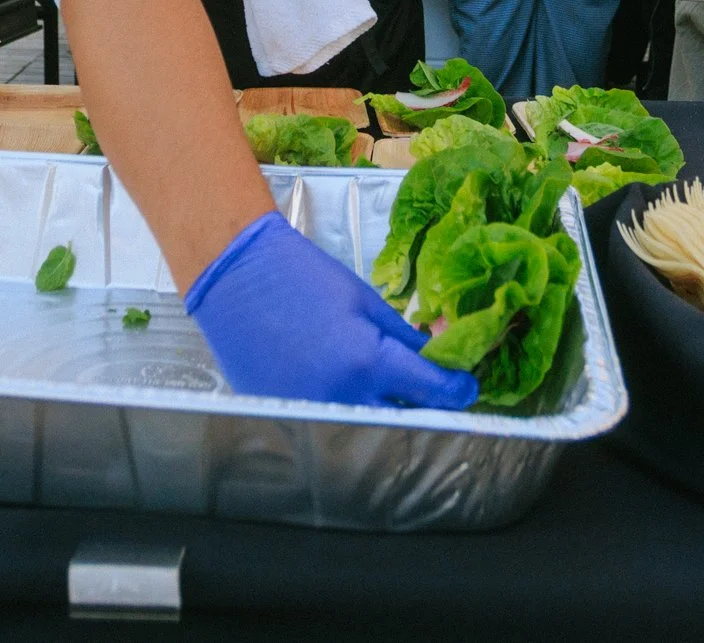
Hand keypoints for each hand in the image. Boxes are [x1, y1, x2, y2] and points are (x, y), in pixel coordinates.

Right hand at [185, 213, 479, 408]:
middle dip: (424, 406)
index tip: (467, 384)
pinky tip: (344, 384)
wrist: (237, 277)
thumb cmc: (301, 276)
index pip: (434, 391)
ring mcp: (313, 412)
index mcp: (368, 361)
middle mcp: (344, 397)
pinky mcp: (288, 416)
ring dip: (385, 410)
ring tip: (386, 385)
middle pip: (407, 421)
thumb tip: (436, 353)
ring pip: (369, 427)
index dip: (458, 388)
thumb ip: (404, 336)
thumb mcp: (365, 300)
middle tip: (430, 387)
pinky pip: (332, 423)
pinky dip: (347, 409)